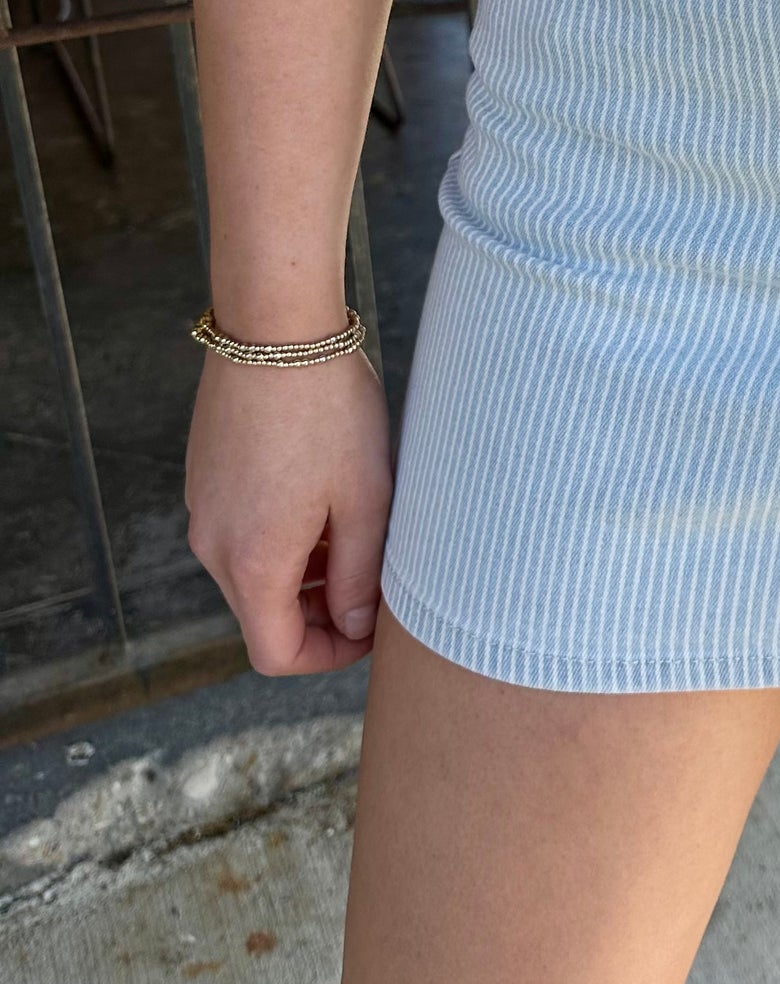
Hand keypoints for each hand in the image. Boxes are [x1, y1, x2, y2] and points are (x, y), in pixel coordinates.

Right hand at [185, 343, 393, 673]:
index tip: (372, 626)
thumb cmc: (329, 411)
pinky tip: (323, 490)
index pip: (276, 653)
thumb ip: (358, 576)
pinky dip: (282, 533)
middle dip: (321, 610)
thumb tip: (352, 626)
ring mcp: (201, 509)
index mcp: (251, 562)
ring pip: (254, 571)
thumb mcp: (365, 500)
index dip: (329, 655)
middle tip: (374, 574)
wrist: (274, 329)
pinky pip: (242, 531)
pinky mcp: (204, 478)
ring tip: (355, 523)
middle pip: (263, 614)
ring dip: (304, 569)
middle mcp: (212, 545)